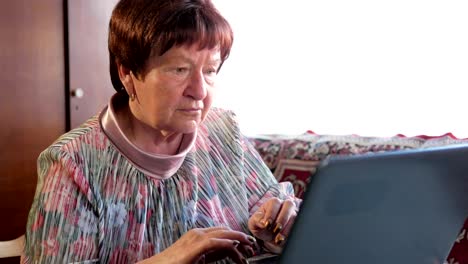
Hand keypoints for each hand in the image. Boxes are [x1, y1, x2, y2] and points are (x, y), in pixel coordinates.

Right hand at [139, 226, 255, 263]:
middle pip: (225, 230)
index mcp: (199, 235)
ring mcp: (197, 237)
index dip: (237, 237)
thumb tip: (230, 251)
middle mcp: (199, 233)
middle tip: (252, 246)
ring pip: (224, 233)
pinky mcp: (196, 245)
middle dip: (241, 237)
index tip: (247, 246)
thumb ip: (214, 254)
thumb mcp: (200, 259)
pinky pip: (217, 242)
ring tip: (250, 248)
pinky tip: (238, 248)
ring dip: (239, 239)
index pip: (222, 232)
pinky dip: (229, 243)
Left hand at [248, 198, 296, 252]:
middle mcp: (285, 206)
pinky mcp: (299, 224)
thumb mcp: (254, 224)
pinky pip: (299, 226)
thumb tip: (262, 221)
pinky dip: (291, 234)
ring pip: (295, 216)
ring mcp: (294, 214)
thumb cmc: (262, 227)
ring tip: (278, 238)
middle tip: (276, 229)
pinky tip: (284, 240)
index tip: (266, 224)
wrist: (270, 238)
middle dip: (282, 218)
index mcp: (273, 203)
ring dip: (287, 228)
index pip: (275, 202)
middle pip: (289, 204)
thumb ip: (256, 220)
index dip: (271, 213)